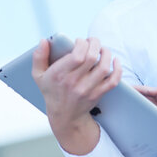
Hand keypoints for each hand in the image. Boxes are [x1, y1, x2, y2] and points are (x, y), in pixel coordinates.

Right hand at [32, 37, 122, 153]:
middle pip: (92, 58)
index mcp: (60, 75)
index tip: (79, 41)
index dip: (82, 44)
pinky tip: (115, 61)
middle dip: (95, 44)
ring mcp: (87, 89)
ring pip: (104, 68)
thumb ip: (38, 56)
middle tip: (92, 41)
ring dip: (106, 53)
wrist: (64, 116)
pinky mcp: (98, 94)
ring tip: (102, 49)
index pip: (77, 56)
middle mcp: (74, 82)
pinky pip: (113, 81)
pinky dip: (118, 69)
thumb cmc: (52, 91)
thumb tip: (44, 40)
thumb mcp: (38, 75)